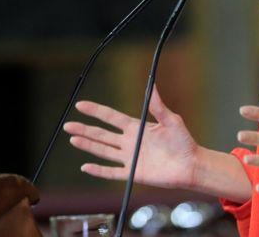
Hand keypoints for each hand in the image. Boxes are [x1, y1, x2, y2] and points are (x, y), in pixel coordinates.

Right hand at [63, 86, 199, 189]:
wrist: (191, 165)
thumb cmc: (184, 141)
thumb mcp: (171, 120)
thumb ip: (158, 106)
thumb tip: (152, 85)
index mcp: (136, 127)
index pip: (110, 117)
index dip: (95, 111)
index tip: (80, 105)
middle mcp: (130, 142)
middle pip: (102, 134)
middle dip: (84, 129)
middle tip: (68, 125)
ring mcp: (130, 158)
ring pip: (103, 151)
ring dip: (88, 146)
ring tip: (72, 139)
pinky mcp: (133, 173)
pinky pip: (112, 172)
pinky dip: (99, 170)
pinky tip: (85, 166)